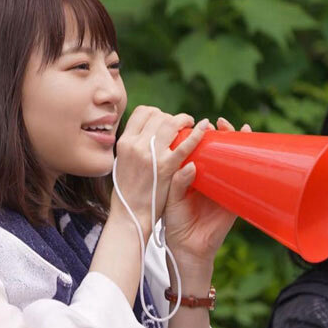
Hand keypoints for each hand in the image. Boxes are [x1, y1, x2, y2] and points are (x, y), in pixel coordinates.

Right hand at [111, 106, 199, 237]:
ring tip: (191, 124)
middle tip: (181, 124)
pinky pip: (184, 145)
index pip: (142, 112)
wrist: (130, 214)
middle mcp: (136, 144)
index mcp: (124, 141)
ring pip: (170, 123)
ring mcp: (151, 154)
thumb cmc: (127, 192)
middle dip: (171, 116)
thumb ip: (134, 147)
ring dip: (183, 120)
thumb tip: (146, 135)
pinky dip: (197, 134)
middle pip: (158, 115)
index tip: (163, 119)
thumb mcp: (122, 163)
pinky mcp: (166, 167)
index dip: (156, 112)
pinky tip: (204, 128)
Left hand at [162, 117, 251, 263]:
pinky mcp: (235, 198)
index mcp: (191, 174)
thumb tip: (190, 165)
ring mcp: (223, 186)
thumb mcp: (172, 198)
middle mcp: (209, 176)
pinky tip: (253, 149)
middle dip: (221, 133)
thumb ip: (178, 181)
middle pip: (218, 149)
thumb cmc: (175, 221)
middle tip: (218, 123)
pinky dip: (251, 164)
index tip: (200, 123)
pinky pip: (246, 179)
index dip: (200, 134)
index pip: (198, 148)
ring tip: (238, 129)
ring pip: (233, 160)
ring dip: (238, 142)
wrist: (186, 247)